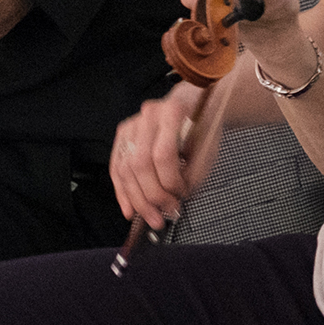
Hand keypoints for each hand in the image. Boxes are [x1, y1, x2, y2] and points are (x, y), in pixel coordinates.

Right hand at [110, 81, 206, 229]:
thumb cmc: (200, 128)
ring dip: (136, 199)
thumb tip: (177, 200)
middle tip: (165, 212)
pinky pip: (116, 169)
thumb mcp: (207, 148)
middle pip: (140, 164)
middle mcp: (148, 117)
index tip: (181, 195)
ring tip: (149, 216)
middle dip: (152, 195)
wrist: (191, 108)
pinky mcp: (122, 136)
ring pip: (125, 169)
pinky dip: (122, 192)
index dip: (170, 181)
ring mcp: (132, 126)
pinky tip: (129, 209)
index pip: (163, 155)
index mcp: (171, 113)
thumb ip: (194, 174)